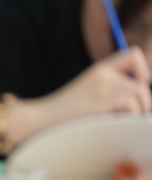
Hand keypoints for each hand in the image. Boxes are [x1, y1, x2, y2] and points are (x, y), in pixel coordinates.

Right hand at [37, 48, 151, 126]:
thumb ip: (108, 90)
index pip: (133, 54)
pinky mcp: (100, 103)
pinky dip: (129, 117)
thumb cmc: (61, 114)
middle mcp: (102, 74)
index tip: (138, 85)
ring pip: (139, 94)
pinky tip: (115, 124)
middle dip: (143, 100)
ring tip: (124, 122)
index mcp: (99, 69)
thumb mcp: (86, 94)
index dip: (143, 69)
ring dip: (138, 111)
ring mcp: (101, 87)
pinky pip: (131, 105)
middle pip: (141, 82)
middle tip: (135, 115)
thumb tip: (140, 98)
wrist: (39, 120)